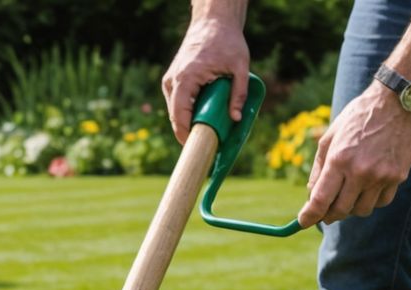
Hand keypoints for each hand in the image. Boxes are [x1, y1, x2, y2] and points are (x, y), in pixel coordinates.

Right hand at [161, 18, 249, 144]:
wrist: (212, 21)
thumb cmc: (227, 40)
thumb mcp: (240, 66)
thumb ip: (239, 93)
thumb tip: (236, 119)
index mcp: (186, 78)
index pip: (179, 116)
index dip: (186, 135)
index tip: (197, 148)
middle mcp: (173, 81)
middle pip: (175, 117)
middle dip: (188, 132)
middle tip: (204, 144)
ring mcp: (170, 81)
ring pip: (175, 111)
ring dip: (188, 122)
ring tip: (204, 130)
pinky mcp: (172, 80)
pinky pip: (177, 103)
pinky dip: (187, 112)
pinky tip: (200, 116)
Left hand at [298, 85, 410, 227]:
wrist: (396, 100)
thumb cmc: (358, 118)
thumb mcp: (330, 137)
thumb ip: (318, 169)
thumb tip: (311, 197)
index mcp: (339, 160)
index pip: (320, 201)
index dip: (309, 217)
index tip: (303, 222)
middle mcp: (361, 171)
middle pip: (339, 211)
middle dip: (329, 215)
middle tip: (326, 212)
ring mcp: (382, 175)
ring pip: (361, 210)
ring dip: (351, 208)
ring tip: (349, 194)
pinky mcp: (399, 175)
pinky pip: (381, 202)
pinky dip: (372, 200)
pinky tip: (368, 187)